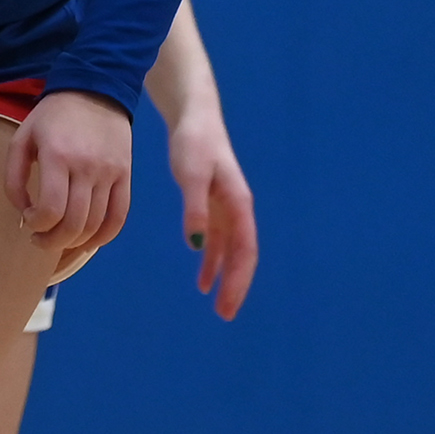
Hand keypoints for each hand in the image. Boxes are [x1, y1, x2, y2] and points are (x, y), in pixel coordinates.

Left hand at [4, 89, 131, 256]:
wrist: (95, 89)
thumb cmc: (52, 117)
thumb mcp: (21, 139)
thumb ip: (14, 177)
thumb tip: (23, 212)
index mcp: (57, 157)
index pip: (50, 209)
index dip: (37, 225)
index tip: (29, 221)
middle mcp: (87, 168)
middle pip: (74, 223)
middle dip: (53, 241)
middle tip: (40, 240)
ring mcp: (110, 173)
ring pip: (96, 224)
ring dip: (75, 242)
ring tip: (59, 240)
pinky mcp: (126, 175)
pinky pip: (120, 216)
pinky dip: (104, 236)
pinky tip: (88, 242)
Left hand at [168, 106, 258, 317]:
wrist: (194, 119)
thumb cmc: (193, 144)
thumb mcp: (190, 174)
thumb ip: (194, 208)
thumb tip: (195, 244)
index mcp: (238, 205)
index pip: (244, 250)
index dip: (238, 279)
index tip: (228, 304)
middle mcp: (238, 210)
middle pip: (242, 255)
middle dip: (236, 285)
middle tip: (225, 314)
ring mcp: (227, 208)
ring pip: (230, 250)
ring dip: (224, 275)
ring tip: (214, 302)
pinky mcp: (214, 204)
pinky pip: (217, 240)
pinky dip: (211, 259)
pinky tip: (202, 277)